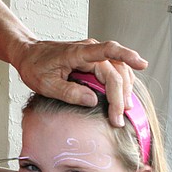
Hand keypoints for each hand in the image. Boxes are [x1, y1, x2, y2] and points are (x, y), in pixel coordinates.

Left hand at [12, 39, 147, 126]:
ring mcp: (94, 55)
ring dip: (124, 93)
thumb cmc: (35, 66)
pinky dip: (120, 87)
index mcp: (78, 52)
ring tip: (121, 114)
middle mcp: (90, 50)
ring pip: (120, 72)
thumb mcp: (46, 84)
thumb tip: (93, 100)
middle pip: (116, 72)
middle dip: (120, 97)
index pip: (108, 50)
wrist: (29, 54)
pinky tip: (120, 101)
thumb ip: (68, 92)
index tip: (143, 64)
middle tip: (117, 120)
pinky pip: (114, 72)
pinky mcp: (95, 61)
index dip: (127, 55)